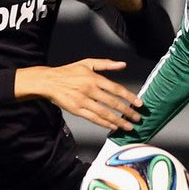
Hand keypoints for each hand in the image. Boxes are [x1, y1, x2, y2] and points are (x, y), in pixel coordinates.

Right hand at [15, 59, 142, 130]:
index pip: (116, 88)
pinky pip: (93, 118)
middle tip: (138, 118)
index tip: (139, 103)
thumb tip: (123, 64)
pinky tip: (112, 127)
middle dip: (127, 111)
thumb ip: (106, 64)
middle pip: (112, 102)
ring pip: (104, 113)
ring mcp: (83, 101)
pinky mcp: (76, 110)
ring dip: (118, 121)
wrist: (49, 81)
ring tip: (129, 126)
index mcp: (94, 78)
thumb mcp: (88, 62)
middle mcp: (90, 89)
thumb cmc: (69, 71)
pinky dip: (104, 123)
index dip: (129, 96)